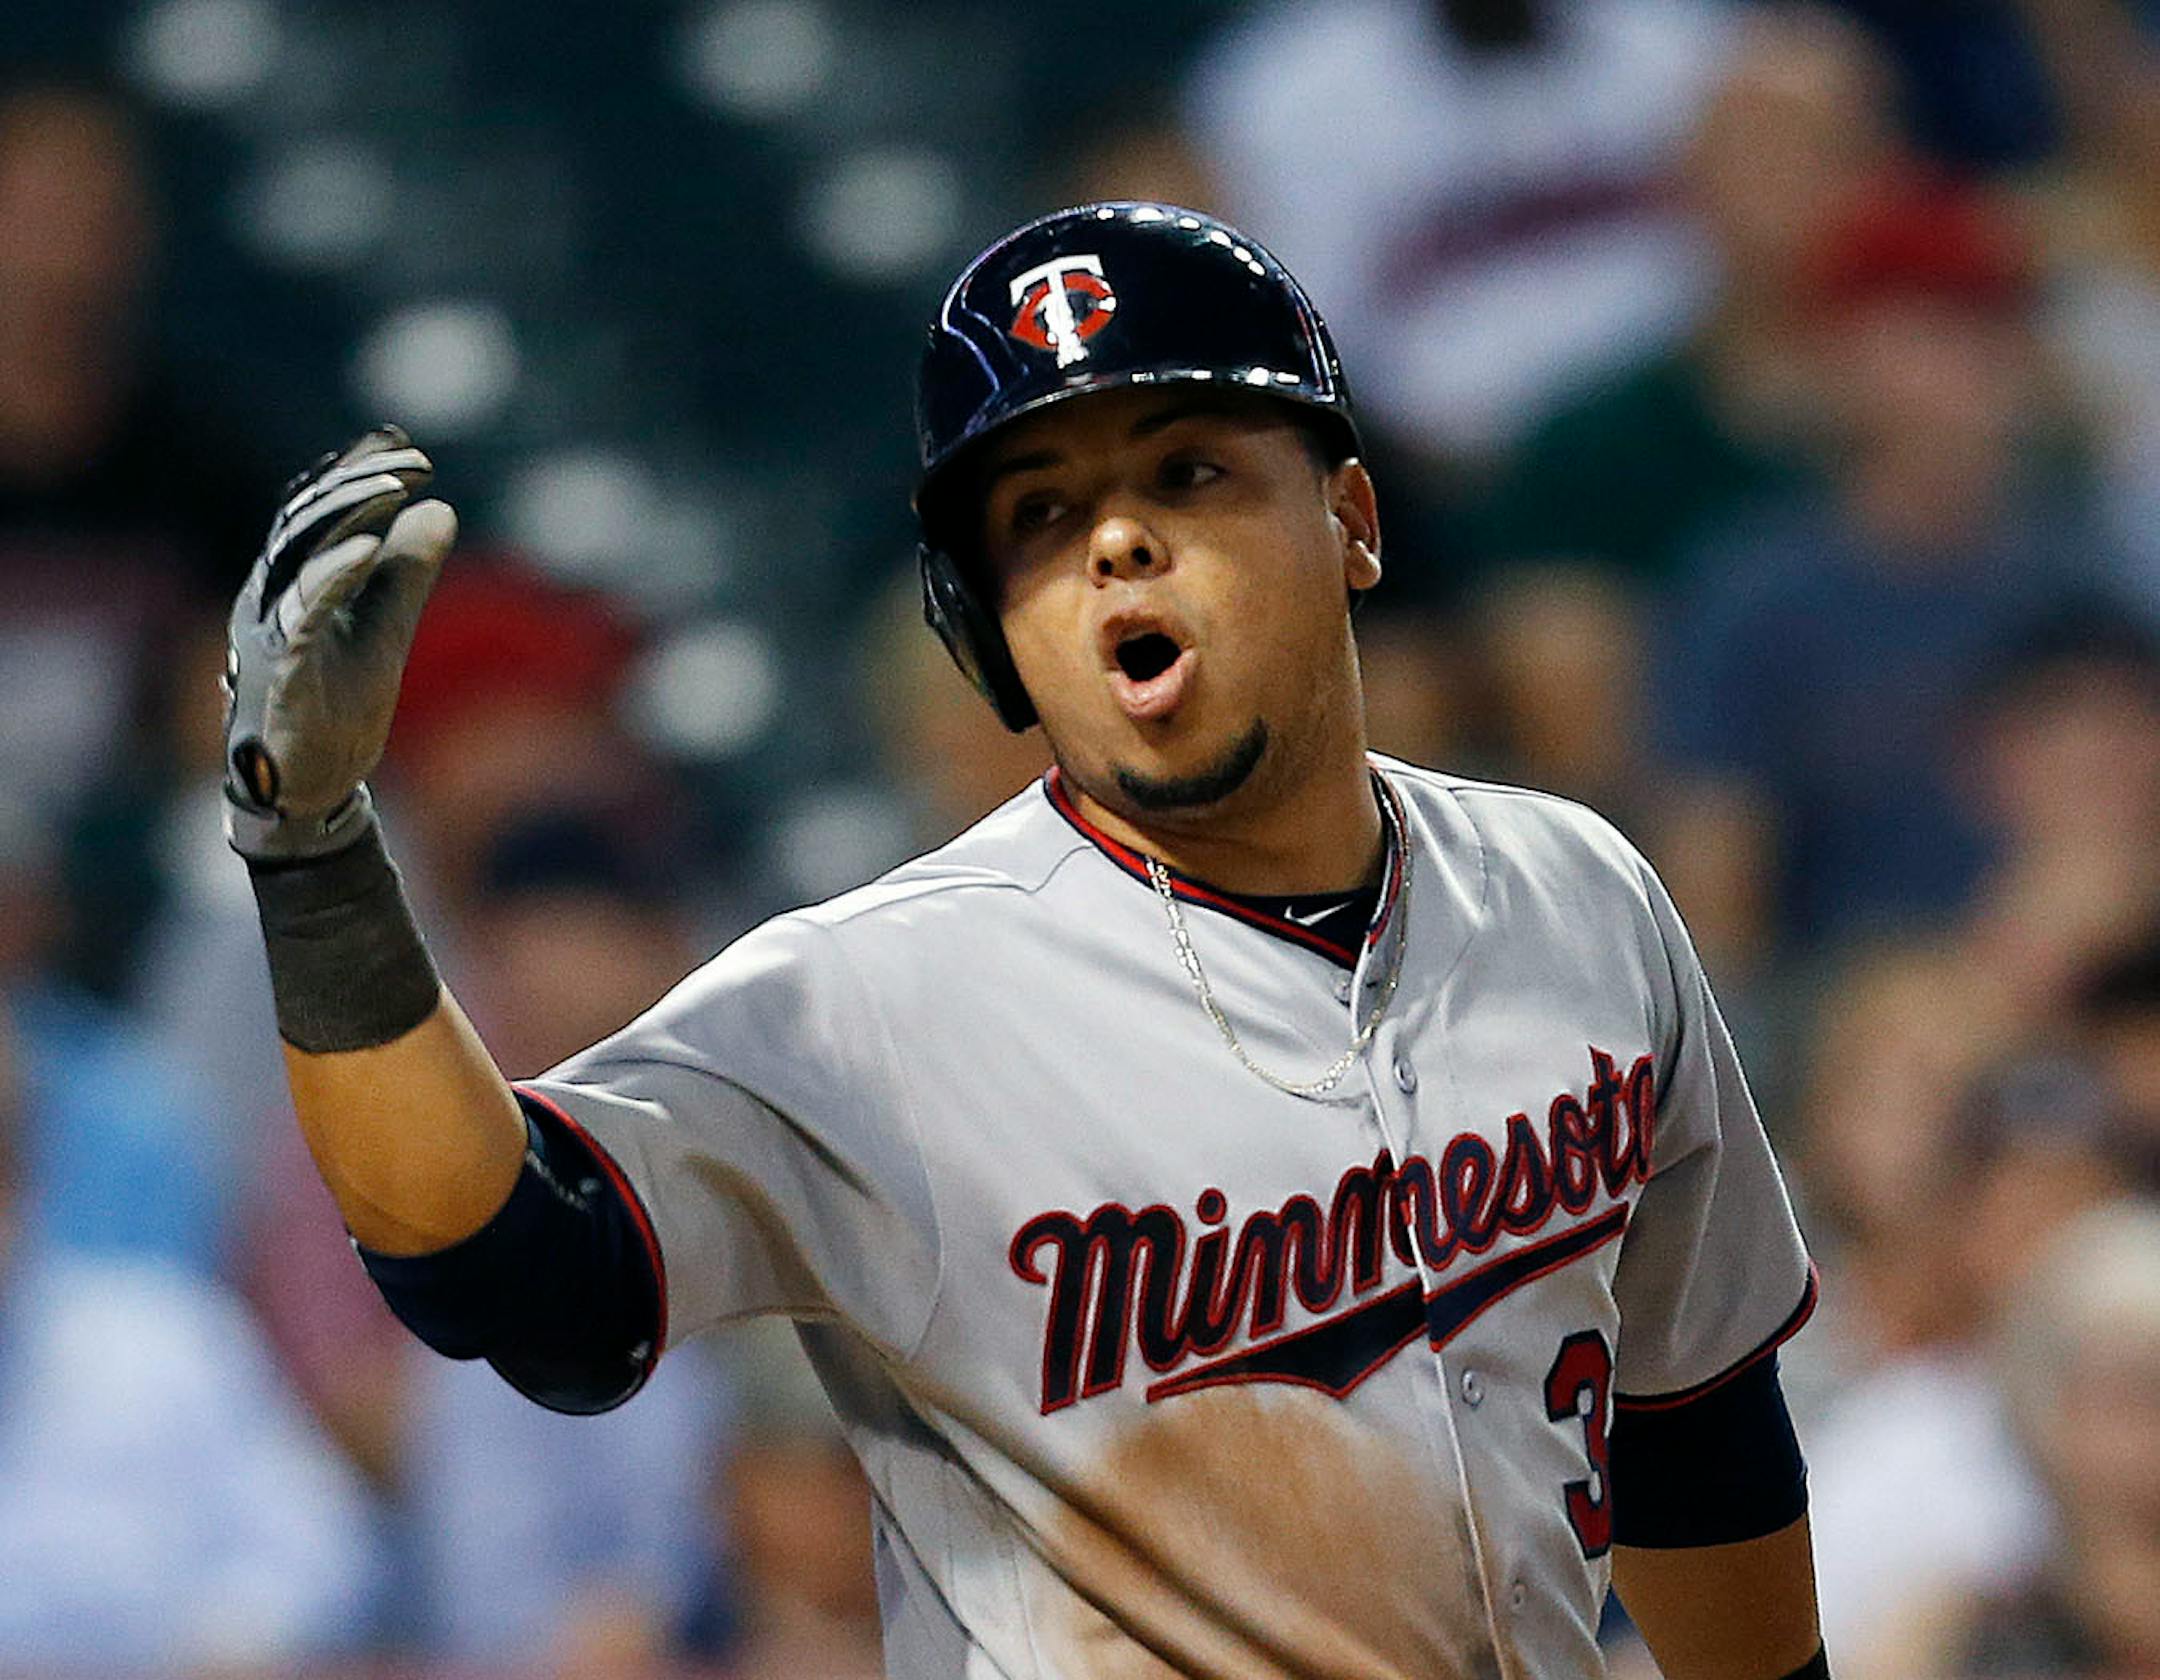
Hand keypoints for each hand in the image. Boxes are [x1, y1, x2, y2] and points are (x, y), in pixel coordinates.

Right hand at [223, 425, 455, 860]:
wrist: (315, 786)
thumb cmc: (339, 704)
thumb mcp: (388, 627)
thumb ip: (409, 572)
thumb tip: (440, 510)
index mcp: (291, 582)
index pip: (320, 513)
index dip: (357, 474)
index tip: (407, 447)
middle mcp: (269, 596)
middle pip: (306, 520)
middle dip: (359, 484)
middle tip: (412, 463)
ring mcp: (270, 632)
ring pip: (299, 554)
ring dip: (347, 515)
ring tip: (393, 487)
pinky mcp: (282, 670)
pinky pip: (301, 613)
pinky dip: (332, 576)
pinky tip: (369, 550)